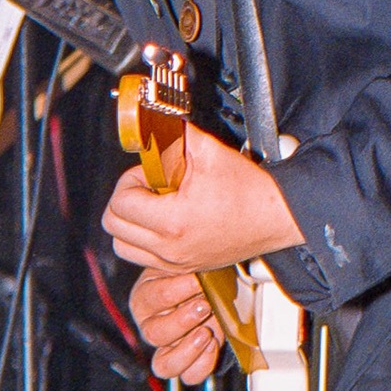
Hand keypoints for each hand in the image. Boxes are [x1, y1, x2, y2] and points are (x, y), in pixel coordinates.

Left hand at [102, 123, 305, 272]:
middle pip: (114, 227)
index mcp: (173, 221)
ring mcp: (176, 262)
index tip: (151, 173)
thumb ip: (174, 134)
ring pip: (124, 246)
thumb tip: (152, 123)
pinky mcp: (184, 268)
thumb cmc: (250, 190)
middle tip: (150, 187)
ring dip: (131, 224)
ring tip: (155, 207)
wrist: (277, 217)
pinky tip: (164, 224)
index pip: (120, 203)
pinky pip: (144, 259)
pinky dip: (145, 241)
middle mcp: (170, 248)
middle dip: (127, 200)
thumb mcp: (207, 151)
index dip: (131, 181)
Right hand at [128, 267, 222, 384]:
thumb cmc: (198, 277)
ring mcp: (167, 349)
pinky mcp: (187, 364)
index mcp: (144, 299)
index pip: (153, 298)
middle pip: (155, 334)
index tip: (197, 280)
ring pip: (164, 364)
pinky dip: (202, 364)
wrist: (215, 292)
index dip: (177, 290)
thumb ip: (190, 270)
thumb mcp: (190, 267)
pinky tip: (213, 345)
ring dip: (189, 349)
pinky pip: (189, 376)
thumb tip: (201, 273)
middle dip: (183, 320)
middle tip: (204, 306)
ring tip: (206, 333)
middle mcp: (151, 327)